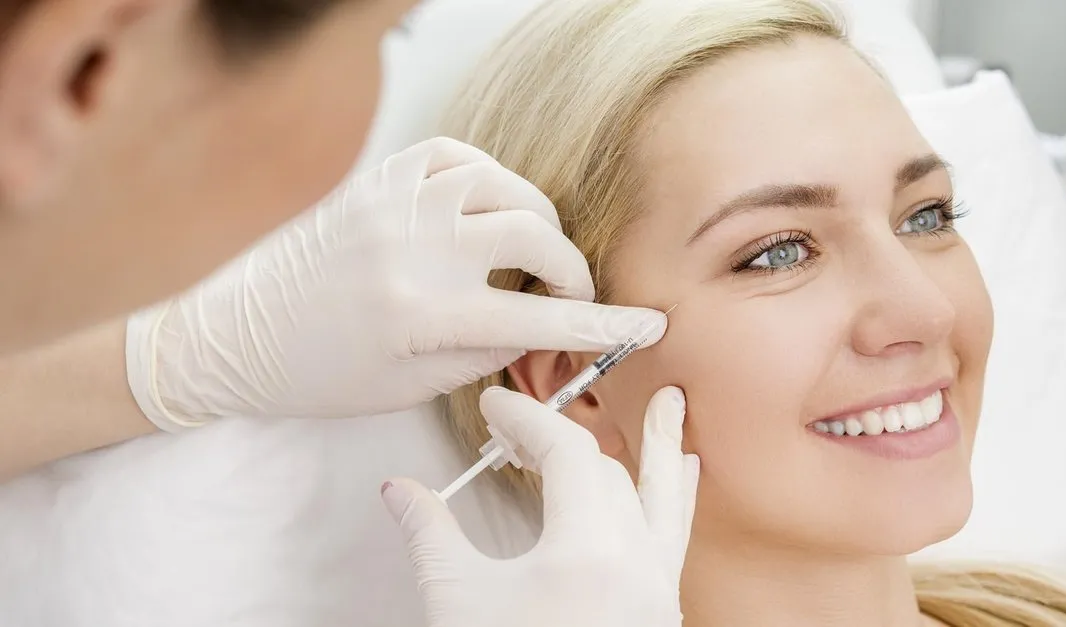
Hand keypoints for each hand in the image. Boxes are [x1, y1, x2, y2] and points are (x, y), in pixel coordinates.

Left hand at [125, 137, 664, 428]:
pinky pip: (456, 156)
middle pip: (533, 237)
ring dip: (534, 220)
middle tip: (563, 294)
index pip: (536, 320)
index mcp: (418, 316)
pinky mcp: (375, 181)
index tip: (647, 325)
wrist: (235, 336)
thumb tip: (539, 328)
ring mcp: (392, 205)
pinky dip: (489, 179)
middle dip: (568, 269)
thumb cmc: (320, 375)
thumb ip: (484, 355)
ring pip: (503, 187)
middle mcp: (411, 250)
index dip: (602, 325)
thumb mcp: (410, 387)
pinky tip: (488, 207)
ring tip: (528, 252)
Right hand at [382, 386, 699, 626]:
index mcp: (588, 553)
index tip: (495, 410)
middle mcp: (635, 565)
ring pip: (663, 498)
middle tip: (520, 429)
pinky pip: (675, 537)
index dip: (526, 418)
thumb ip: (430, 534)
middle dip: (562, 438)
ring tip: (674, 404)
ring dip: (659, 448)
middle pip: (606, 470)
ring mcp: (654, 590)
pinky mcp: (657, 612)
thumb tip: (400, 492)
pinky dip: (674, 498)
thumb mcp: (457, 602)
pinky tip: (682, 476)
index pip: (566, 452)